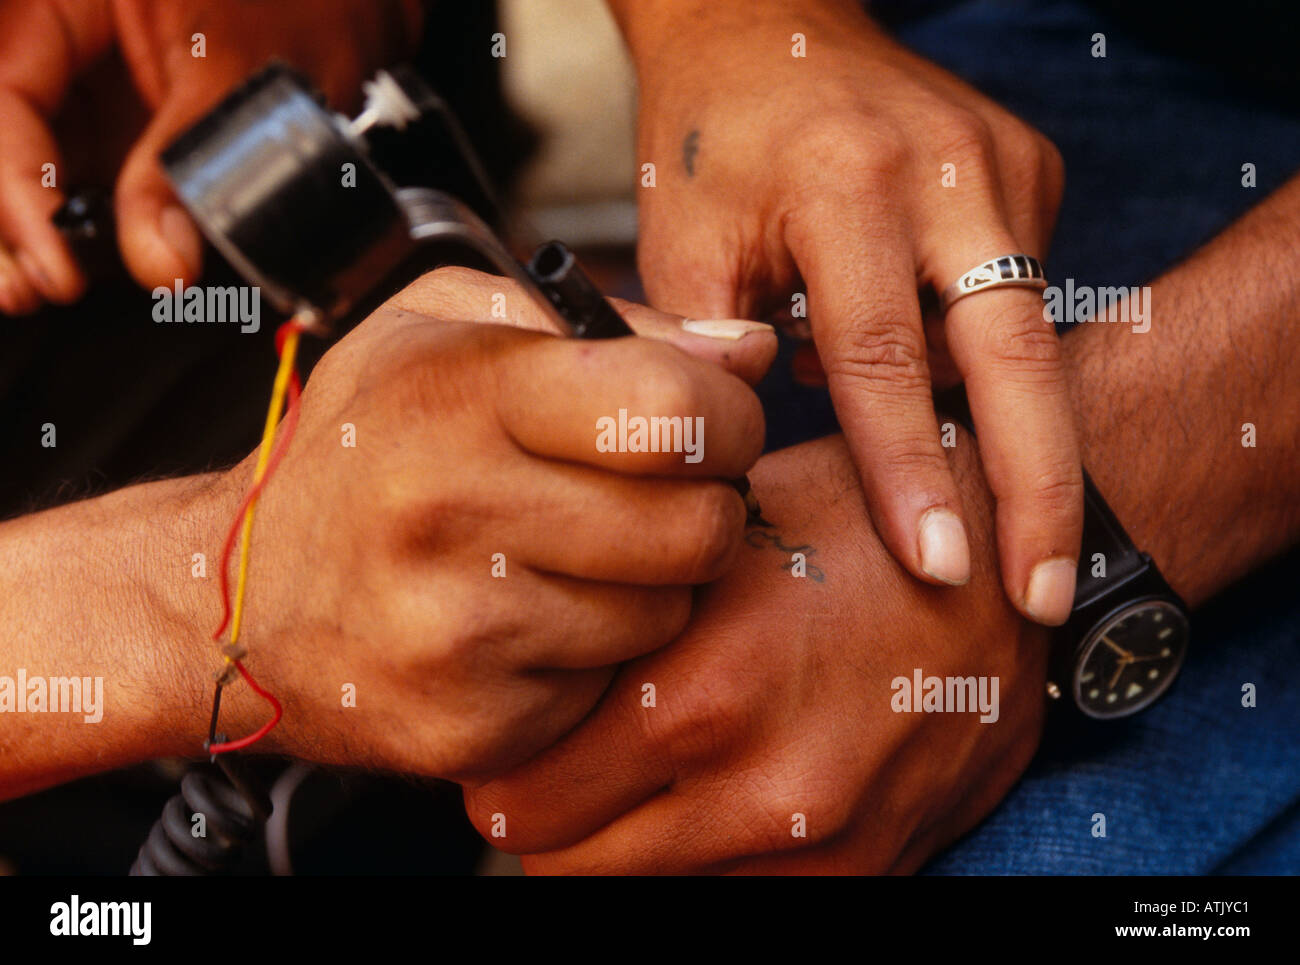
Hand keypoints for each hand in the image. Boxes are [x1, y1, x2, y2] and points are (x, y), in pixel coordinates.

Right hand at [0, 0, 419, 312]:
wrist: (363, 12)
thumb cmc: (305, 8)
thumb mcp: (238, 79)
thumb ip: (188, 167)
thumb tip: (161, 265)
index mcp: (66, 4)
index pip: (10, 99)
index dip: (18, 192)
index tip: (57, 268)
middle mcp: (69, 49)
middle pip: (10, 136)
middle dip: (10, 218)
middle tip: (27, 290)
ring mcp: (95, 95)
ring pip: (36, 165)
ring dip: (29, 233)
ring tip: (36, 292)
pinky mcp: (131, 137)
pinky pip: (89, 185)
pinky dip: (80, 232)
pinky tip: (74, 272)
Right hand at [211, 268, 766, 781]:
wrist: (237, 596)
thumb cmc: (360, 445)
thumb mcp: (448, 328)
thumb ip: (609, 325)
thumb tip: (746, 354)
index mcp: (459, 398)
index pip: (673, 415)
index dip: (725, 420)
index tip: (705, 427)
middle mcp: (451, 516)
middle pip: (694, 527)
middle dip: (699, 509)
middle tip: (649, 498)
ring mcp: (459, 634)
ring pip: (665, 615)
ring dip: (649, 587)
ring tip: (575, 558)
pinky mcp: (471, 726)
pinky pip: (610, 688)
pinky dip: (596, 656)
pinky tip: (534, 623)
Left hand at [462, 431, 1048, 871]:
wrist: (1004, 568)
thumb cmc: (851, 528)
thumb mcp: (718, 538)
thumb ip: (612, 611)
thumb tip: (520, 658)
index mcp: (697, 699)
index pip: (521, 803)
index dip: (500, 770)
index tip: (511, 740)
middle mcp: (751, 795)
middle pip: (564, 868)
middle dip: (546, 820)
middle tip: (555, 765)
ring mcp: (811, 853)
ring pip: (637, 896)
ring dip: (615, 848)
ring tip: (630, 778)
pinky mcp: (861, 875)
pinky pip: (730, 905)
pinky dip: (694, 868)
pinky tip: (708, 798)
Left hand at [618, 0, 1081, 623]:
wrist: (765, 28)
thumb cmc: (710, 145)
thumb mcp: (683, 247)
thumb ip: (716, 355)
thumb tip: (762, 458)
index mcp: (845, 185)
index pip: (882, 357)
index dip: (910, 471)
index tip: (943, 566)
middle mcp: (947, 169)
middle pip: (1015, 353)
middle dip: (1038, 486)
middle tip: (1046, 594)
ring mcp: (1003, 164)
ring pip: (1022, 333)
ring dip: (1001, 423)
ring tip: (978, 494)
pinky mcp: (1031, 168)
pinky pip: (1017, 293)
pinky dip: (979, 349)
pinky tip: (929, 355)